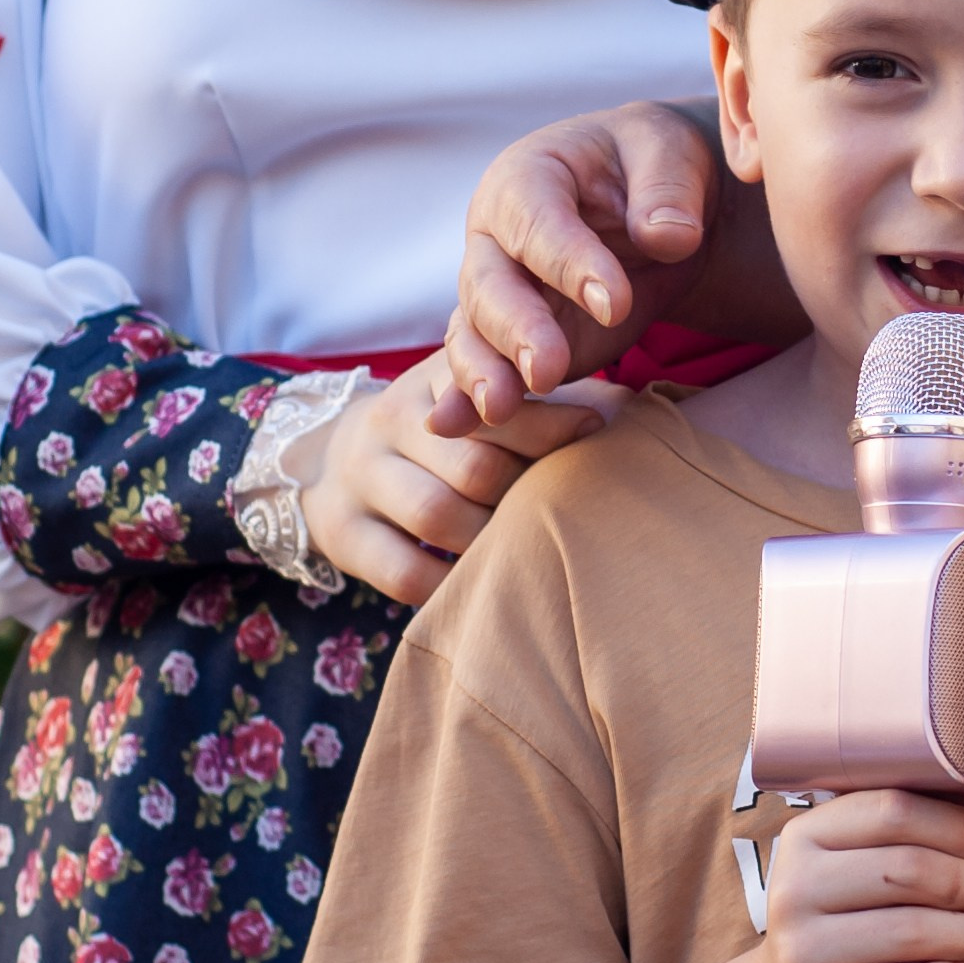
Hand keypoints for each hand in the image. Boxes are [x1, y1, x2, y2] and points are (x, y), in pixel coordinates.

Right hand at [299, 349, 606, 604]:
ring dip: (494, 540)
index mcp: (433, 379)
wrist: (334, 459)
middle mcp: (390, 419)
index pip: (495, 399)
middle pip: (473, 464)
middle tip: (570, 512)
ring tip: (534, 551)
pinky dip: (452, 584)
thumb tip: (629, 407)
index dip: (550, 422)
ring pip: (438, 516)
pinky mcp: (340, 531)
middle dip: (528, 492)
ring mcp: (359, 476)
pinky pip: (404, 571)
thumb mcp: (481, 398)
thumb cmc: (445, 434)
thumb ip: (547, 399)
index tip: (597, 429)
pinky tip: (486, 582)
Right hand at [434, 102, 724, 433]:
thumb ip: (667, 190)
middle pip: (490, 283)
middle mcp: (497, 235)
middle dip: (517, 329)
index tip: (617, 302)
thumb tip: (670, 237)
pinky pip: (486, 366)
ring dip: (485, 372)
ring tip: (501, 410)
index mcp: (528, 176)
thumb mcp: (670, 153)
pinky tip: (456, 428)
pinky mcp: (516, 338)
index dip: (571, 261)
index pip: (538, 221)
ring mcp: (501, 291)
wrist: (651, 200)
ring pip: (475, 332)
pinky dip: (469, 397)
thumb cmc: (653, 163)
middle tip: (548, 369)